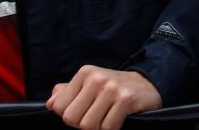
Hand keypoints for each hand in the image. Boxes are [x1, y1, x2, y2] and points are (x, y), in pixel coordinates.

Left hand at [47, 66, 162, 129]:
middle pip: (71, 118)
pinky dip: (112, 129)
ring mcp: (112, 88)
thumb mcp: (91, 85)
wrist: (148, 85)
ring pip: (88, 125)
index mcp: (85, 74)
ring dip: (98, 128)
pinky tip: (119, 119)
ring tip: (108, 117)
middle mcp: (97, 78)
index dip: (71, 116)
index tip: (85, 111)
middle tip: (97, 117)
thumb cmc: (115, 88)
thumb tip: (50, 103)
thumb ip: (68, 93)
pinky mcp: (125, 99)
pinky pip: (108, 127)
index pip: (59, 107)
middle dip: (82, 124)